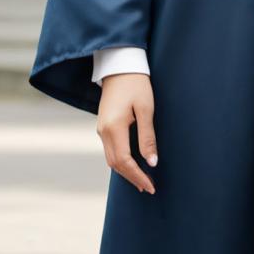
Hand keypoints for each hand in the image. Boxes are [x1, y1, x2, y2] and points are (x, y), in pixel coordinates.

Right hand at [96, 73, 157, 193]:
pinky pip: (111, 149)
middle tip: (149, 188)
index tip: (151, 185)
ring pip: (111, 159)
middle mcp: (104, 131)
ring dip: (126, 171)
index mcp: (114, 127)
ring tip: (142, 181)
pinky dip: (121, 161)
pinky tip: (133, 164)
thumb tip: (152, 162)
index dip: (138, 176)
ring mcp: (101, 129)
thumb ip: (148, 137)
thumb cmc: (136, 84)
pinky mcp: (103, 125)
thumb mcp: (146, 109)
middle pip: (116, 164)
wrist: (119, 66)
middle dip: (132, 178)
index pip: (125, 161)